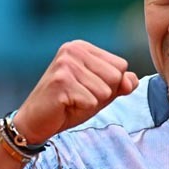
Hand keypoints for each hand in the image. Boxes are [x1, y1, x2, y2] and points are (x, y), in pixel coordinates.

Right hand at [13, 41, 138, 143]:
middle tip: (79, 96)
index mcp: (82, 47)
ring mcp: (65, 64)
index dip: (111, 84)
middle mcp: (73, 50)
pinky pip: (91, 101)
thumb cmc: (69, 104)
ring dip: (91, 102)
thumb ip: (121, 83)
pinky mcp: (61, 82)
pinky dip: (81, 108)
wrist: (36, 121)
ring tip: (72, 100)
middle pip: (116, 76)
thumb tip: (131, 81)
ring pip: (105, 91)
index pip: (121, 65)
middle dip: (102, 94)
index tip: (87, 87)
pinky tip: (65, 105)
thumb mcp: (101, 91)